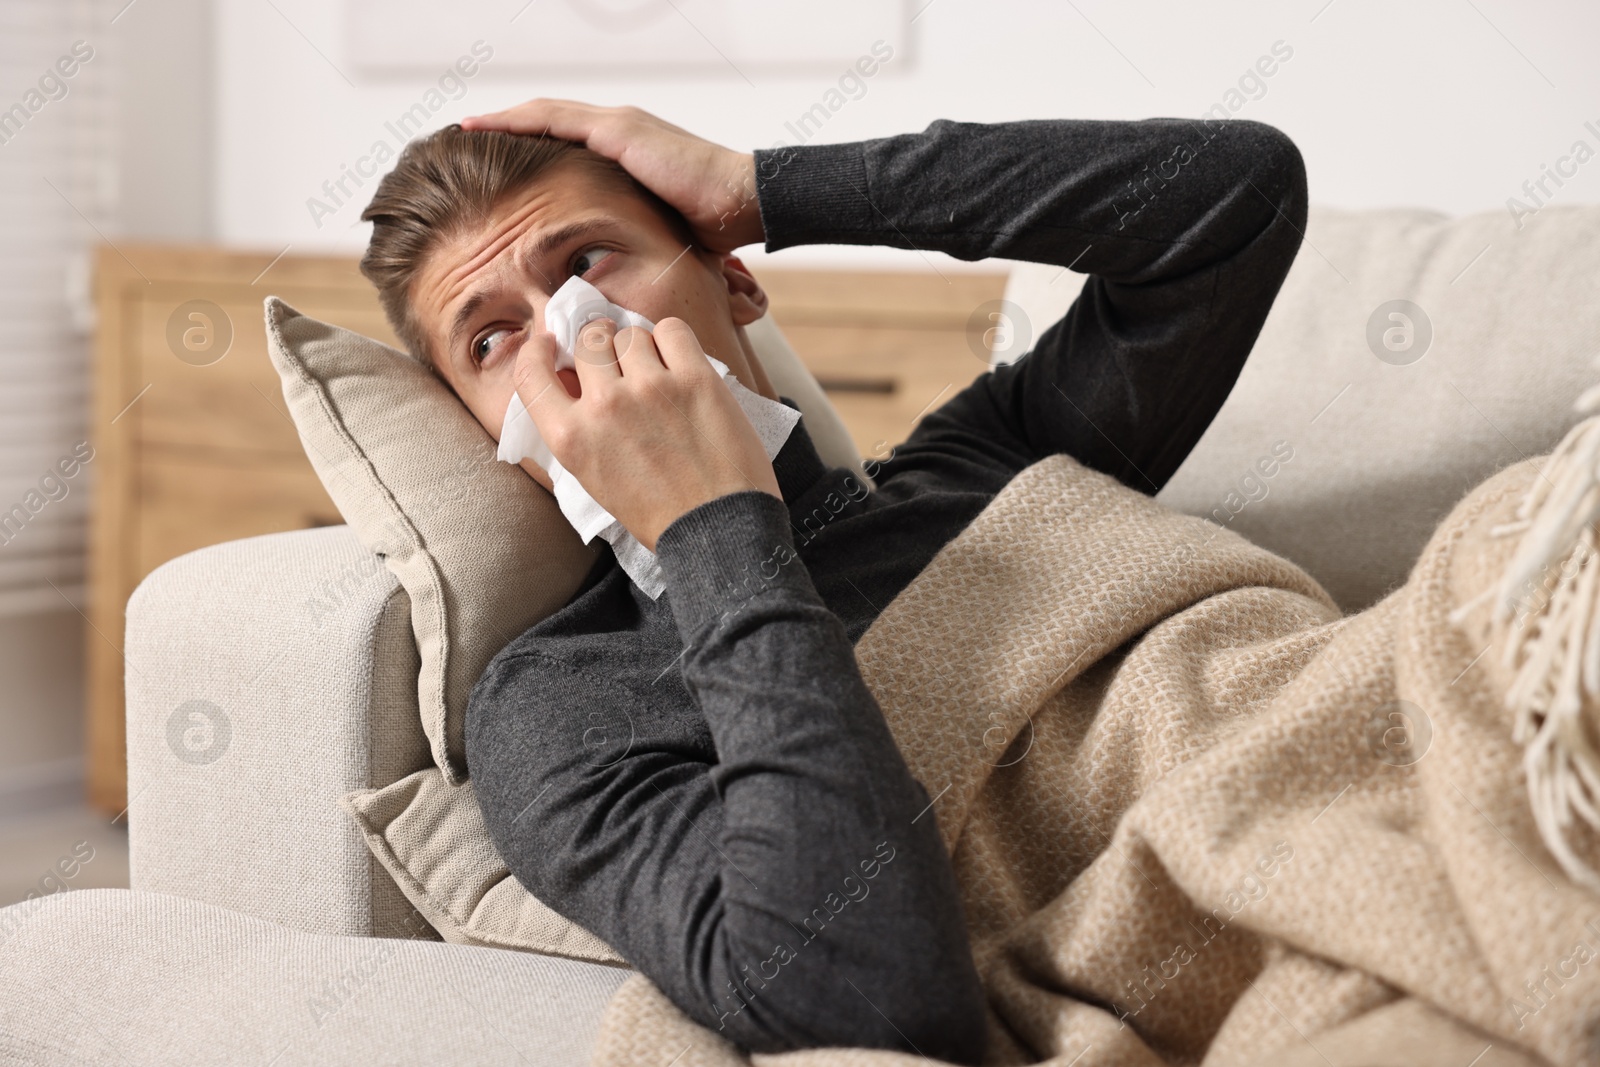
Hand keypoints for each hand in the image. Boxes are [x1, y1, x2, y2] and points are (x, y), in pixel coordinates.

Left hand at [461, 99, 762, 253]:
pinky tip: (483, 123)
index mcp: (626, 153)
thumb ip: (632, 239)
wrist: (741, 202)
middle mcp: (617, 129)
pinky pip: (552, 118)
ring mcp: (616, 125)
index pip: (567, 142)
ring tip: (464, 127)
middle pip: (548, 123)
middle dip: (507, 129)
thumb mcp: (659, 232)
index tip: (497, 166)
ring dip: (501, 120)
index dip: (530, 147)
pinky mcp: (616, 129)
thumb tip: (611, 277)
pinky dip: (514, 119)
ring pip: (544, 114)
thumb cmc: (713, 227)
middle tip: (466, 139)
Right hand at [513, 316, 780, 552]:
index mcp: (571, 439)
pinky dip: (672, 340)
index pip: (532, 372)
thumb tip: (574, 381)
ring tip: (656, 374)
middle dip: (600, 345)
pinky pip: (671, 329)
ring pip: (630, 334)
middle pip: (588, 340)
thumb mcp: (595, 479)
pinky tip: (679, 363)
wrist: (718, 530)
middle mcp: (604, 406)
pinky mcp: (695, 378)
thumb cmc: (658, 515)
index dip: (537, 349)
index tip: (549, 343)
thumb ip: (578, 431)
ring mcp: (650, 388)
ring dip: (640, 348)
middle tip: (617, 360)